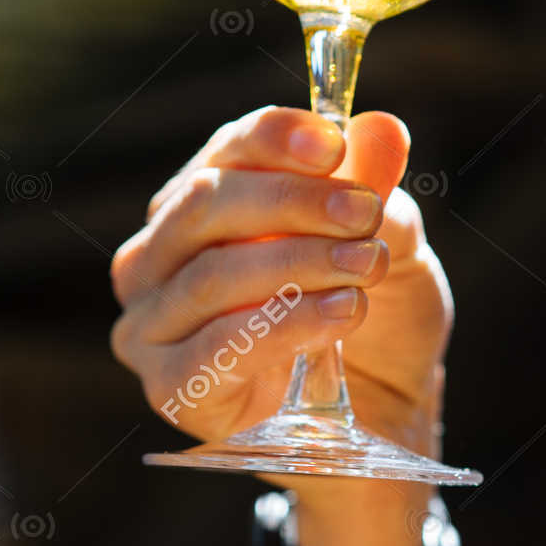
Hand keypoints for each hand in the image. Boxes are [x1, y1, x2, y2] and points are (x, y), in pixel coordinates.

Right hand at [110, 105, 451, 456]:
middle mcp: (159, 255)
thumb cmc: (376, 320)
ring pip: (211, 275)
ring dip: (296, 264)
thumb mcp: (393, 248)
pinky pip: (215, 348)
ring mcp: (152, 323)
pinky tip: (340, 313)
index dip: (276, 138)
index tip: (334, 144)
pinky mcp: (169, 387)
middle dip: (292, 202)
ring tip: (363, 269)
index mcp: (206, 202)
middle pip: (207, 203)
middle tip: (362, 215)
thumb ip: (379, 192)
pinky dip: (282, 325)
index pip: (228, 151)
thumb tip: (380, 127)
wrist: (385, 418)